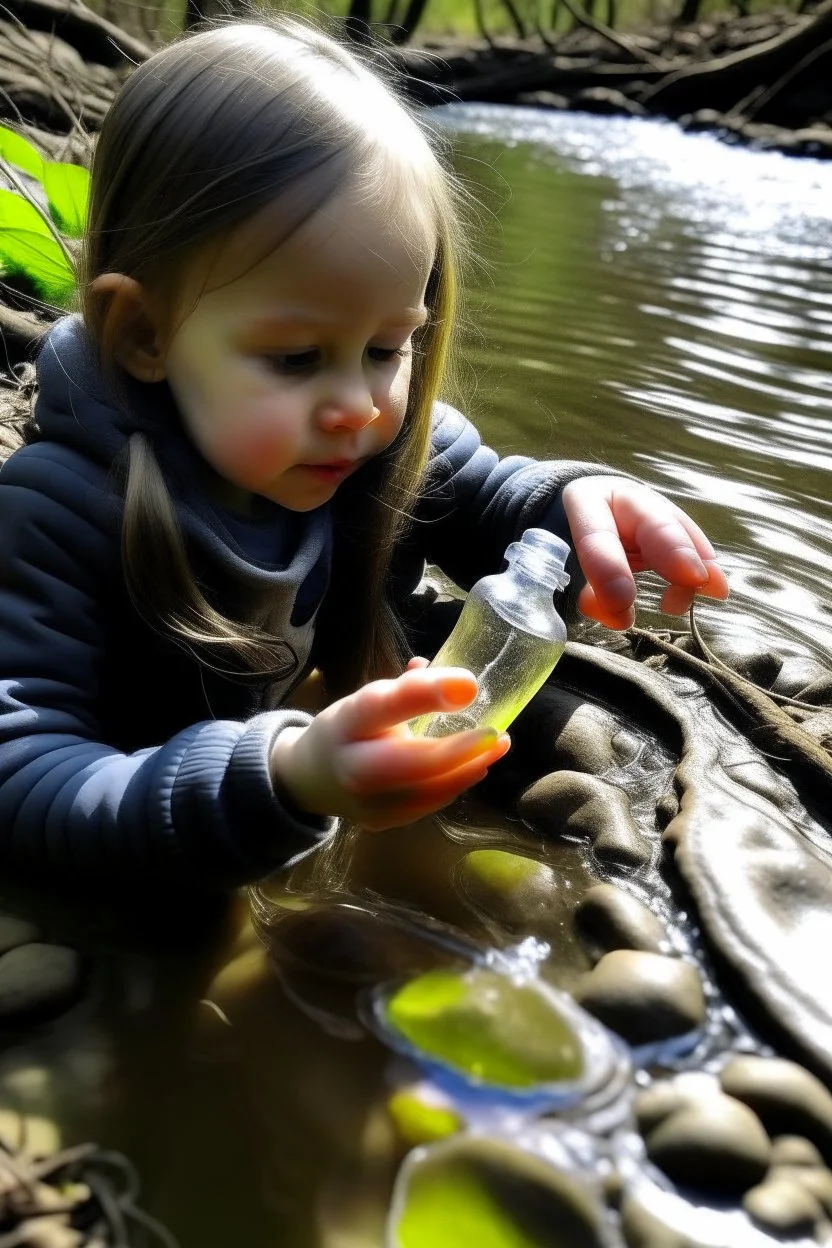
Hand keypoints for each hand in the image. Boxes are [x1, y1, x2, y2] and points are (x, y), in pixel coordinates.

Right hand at [270, 664, 509, 830]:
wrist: (309, 778)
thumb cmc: (348, 730)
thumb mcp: (369, 701)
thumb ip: (410, 690)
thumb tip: (459, 682)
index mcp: (346, 723)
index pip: (382, 706)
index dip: (426, 695)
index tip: (469, 686)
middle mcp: (352, 767)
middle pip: (415, 763)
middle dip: (463, 751)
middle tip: (498, 735)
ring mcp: (366, 803)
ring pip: (428, 791)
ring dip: (468, 770)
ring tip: (497, 748)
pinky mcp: (381, 823)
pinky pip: (427, 805)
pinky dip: (453, 784)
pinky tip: (472, 767)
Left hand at [562, 477, 728, 629]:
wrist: (590, 513)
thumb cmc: (571, 543)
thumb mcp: (566, 564)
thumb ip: (588, 591)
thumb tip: (617, 617)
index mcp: (586, 500)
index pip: (595, 533)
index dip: (609, 566)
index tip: (622, 601)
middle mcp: (625, 497)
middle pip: (652, 520)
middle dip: (672, 550)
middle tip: (691, 578)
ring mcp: (655, 508)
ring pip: (680, 530)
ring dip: (697, 562)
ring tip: (712, 590)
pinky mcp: (675, 524)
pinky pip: (694, 542)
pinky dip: (706, 565)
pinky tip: (716, 588)